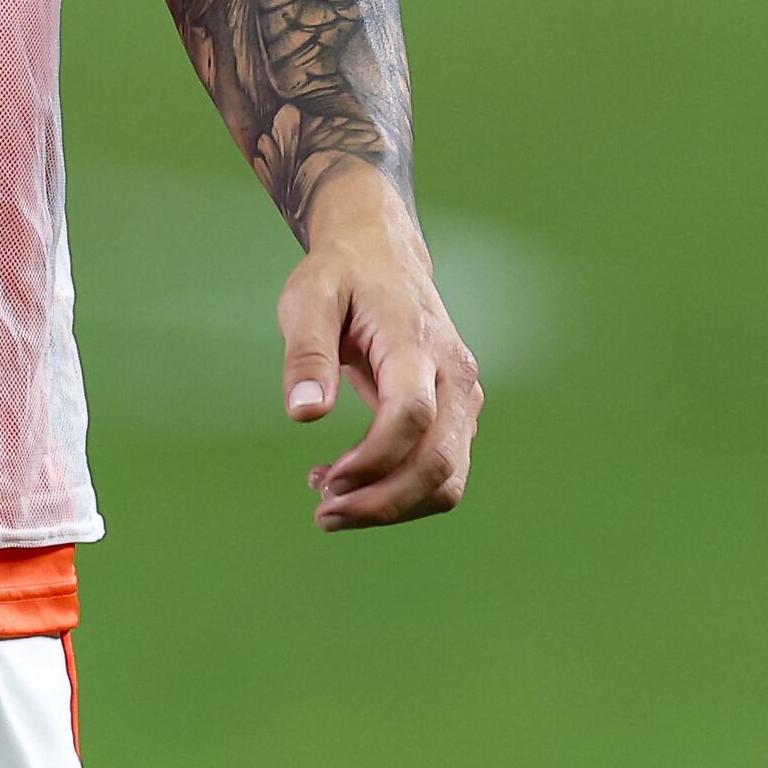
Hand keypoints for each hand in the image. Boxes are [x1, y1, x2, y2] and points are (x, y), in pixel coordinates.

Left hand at [282, 187, 480, 528]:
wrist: (384, 254)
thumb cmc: (343, 275)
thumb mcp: (309, 298)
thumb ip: (307, 354)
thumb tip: (304, 415)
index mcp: (417, 343)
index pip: (411, 415)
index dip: (371, 458)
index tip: (324, 478)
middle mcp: (454, 376)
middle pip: (439, 461)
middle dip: (382, 502)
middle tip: (322, 513)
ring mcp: (464, 399)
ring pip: (448, 478)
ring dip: (393, 506)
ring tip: (330, 503)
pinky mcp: (458, 416)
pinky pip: (443, 471)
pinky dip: (402, 493)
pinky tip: (351, 483)